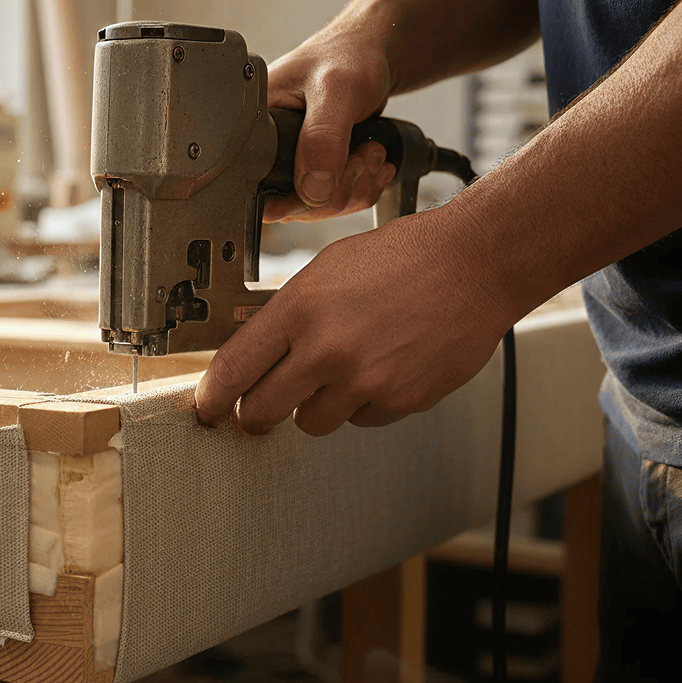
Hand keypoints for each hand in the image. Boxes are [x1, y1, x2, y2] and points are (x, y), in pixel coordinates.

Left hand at [193, 208, 512, 435]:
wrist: (473, 264)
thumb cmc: (400, 259)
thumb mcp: (324, 271)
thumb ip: (285, 315)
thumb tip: (249, 357)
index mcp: (299, 309)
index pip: (233, 369)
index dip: (212, 398)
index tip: (207, 408)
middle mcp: (327, 349)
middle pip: (262, 412)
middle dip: (254, 414)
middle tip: (259, 409)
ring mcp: (364, 380)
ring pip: (311, 423)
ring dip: (314, 407)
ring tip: (339, 370)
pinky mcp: (400, 400)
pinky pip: (359, 421)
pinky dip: (362, 405)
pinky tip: (379, 368)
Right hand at [263, 25, 397, 221]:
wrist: (376, 54)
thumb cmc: (348, 55)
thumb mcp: (334, 92)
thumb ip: (322, 140)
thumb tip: (313, 189)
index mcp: (252, 126)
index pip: (258, 188)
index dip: (296, 197)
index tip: (331, 178)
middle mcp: (266, 149)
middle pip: (292, 205)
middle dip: (338, 188)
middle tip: (364, 154)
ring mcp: (291, 161)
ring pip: (316, 206)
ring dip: (355, 186)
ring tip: (370, 151)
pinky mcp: (313, 167)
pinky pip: (333, 199)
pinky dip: (360, 187)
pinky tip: (371, 161)